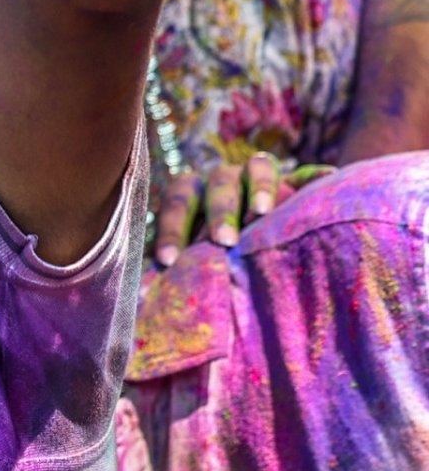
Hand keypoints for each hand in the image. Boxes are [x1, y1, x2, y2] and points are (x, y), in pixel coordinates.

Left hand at [152, 153, 327, 266]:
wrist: (252, 232)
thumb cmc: (211, 251)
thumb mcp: (195, 255)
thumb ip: (181, 266)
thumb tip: (142, 303)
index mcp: (193, 192)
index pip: (176, 202)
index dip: (171, 229)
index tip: (168, 261)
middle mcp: (224, 178)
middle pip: (218, 183)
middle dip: (219, 212)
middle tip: (223, 241)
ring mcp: (259, 174)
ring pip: (257, 167)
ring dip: (259, 186)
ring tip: (264, 212)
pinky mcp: (296, 178)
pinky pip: (307, 173)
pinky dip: (316, 175)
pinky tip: (329, 178)